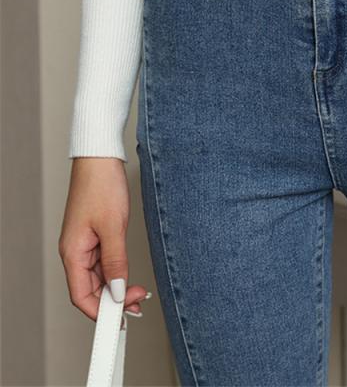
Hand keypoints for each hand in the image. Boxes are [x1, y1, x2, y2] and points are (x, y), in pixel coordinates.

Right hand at [58, 157, 149, 320]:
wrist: (101, 159)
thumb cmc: (102, 186)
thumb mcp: (113, 227)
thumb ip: (116, 261)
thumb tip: (117, 291)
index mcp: (73, 252)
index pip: (81, 296)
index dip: (100, 313)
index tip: (120, 322)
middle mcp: (75, 251)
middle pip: (90, 289)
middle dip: (112, 302)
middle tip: (137, 305)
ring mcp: (85, 244)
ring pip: (98, 277)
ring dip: (116, 288)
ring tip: (138, 294)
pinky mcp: (95, 235)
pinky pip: (104, 263)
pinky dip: (117, 272)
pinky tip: (129, 277)